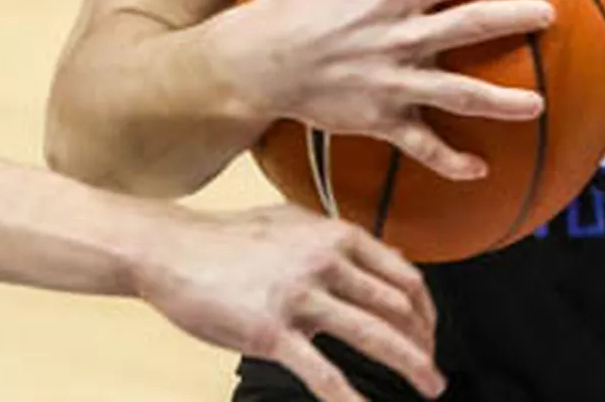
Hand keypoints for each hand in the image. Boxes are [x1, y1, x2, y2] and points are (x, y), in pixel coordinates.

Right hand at [133, 204, 443, 400]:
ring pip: (374, 336)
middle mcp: (328, 263)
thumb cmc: (229, 237)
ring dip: (411, 365)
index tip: (431, 334)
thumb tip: (383, 258)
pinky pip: (323, 373)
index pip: (404, 277)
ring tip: (429, 386)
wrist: (172, 250)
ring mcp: (301, 298)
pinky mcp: (272, 332)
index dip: (427, 311)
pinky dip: (350, 398)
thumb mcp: (296, 221)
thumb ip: (339, 240)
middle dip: (424, 344)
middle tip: (433, 369)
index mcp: (338, 237)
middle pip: (398, 308)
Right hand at [212, 0, 554, 179]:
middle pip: (472, 26)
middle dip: (515, 19)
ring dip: (502, 102)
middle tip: (549, 15)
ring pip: (460, 94)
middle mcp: (402, 38)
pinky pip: (422, 144)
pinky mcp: (380, 118)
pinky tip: (480, 170)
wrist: (257, 62)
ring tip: (538, 105)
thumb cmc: (291, 1)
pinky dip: (451, 161)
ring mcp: (394, 82)